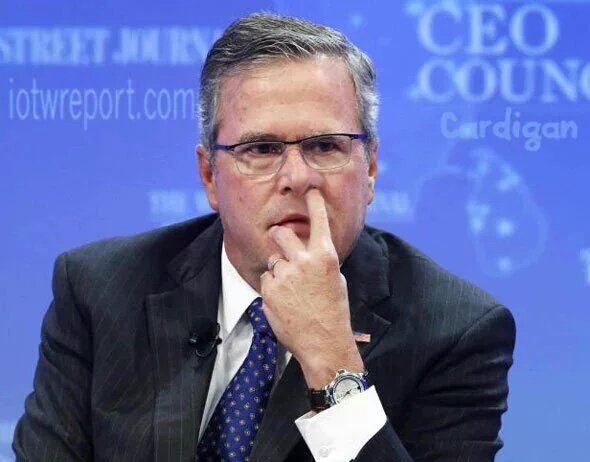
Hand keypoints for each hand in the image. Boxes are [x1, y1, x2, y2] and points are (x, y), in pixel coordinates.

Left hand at [260, 189, 363, 388]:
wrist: (324, 342)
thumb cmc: (334, 310)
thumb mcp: (335, 279)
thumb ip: (319, 260)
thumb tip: (307, 249)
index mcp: (325, 256)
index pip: (319, 220)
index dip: (314, 202)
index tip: (311, 189)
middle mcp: (304, 261)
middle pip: (282, 234)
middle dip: (280, 236)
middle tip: (281, 239)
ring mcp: (285, 275)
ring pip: (273, 261)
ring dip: (278, 270)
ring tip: (292, 291)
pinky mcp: (269, 289)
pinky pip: (266, 279)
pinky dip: (272, 287)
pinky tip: (285, 301)